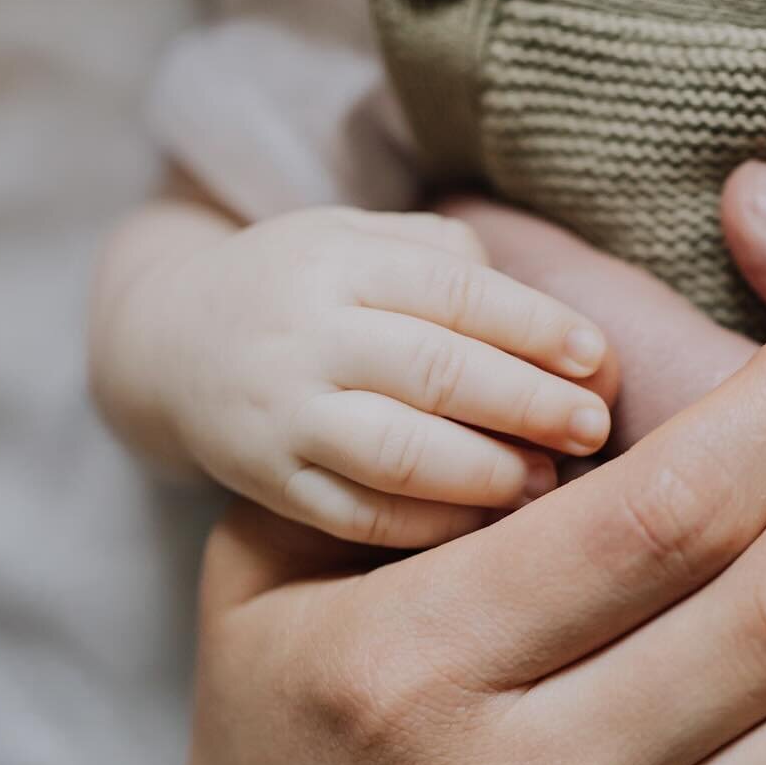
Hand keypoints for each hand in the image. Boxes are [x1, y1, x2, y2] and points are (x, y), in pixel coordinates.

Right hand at [101, 195, 619, 548]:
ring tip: (543, 481)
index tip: (596, 359)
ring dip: (481, 471)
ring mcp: (279, 414)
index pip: (451, 289)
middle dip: (525, 402)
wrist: (169, 341)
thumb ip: (455, 263)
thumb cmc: (310, 288)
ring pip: (393, 450)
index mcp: (337, 259)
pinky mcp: (265, 483)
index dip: (533, 325)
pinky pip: (355, 514)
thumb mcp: (364, 239)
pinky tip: (486, 526)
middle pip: (432, 370)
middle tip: (590, 429)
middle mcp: (303, 335)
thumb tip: (568, 338)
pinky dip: (428, 525)